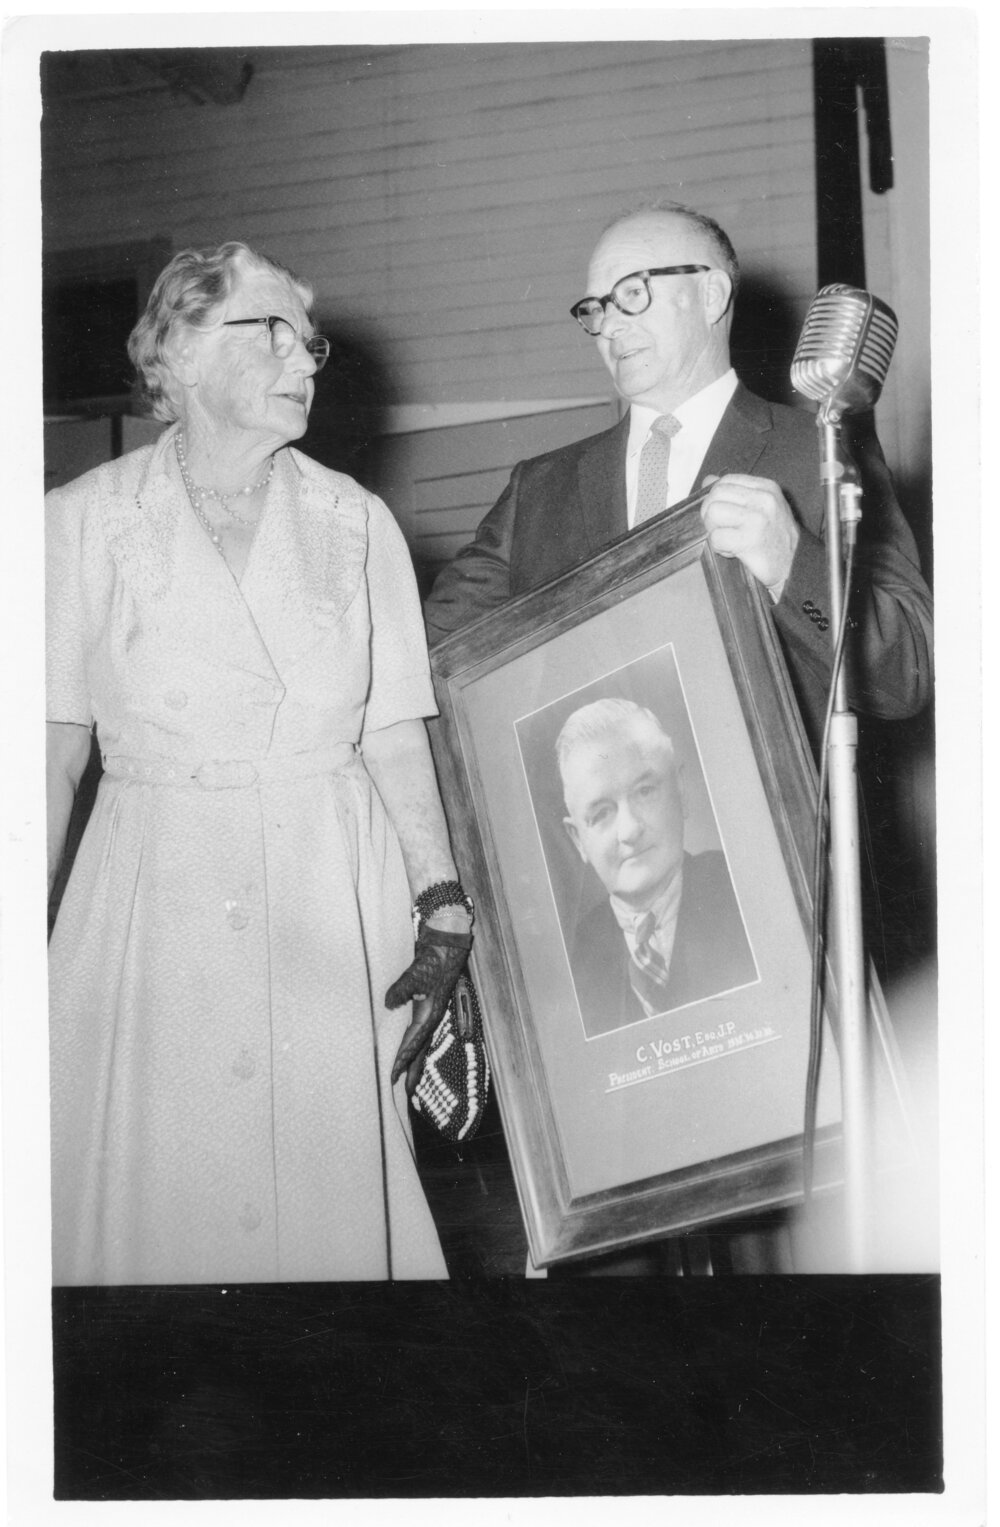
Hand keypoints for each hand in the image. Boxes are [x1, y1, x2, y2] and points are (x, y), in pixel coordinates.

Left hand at [386, 924, 471, 1093]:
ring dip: (414, 1059)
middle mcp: (432, 1016)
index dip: (402, 1059)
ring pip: (421, 1041)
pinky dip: (414, 1042)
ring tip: (408, 1075)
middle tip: (405, 1090)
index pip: (413, 1043)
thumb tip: (389, 1004)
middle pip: (421, 1049)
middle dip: (413, 1069)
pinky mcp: (426, 1003)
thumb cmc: (433, 959)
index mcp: (430, 1014)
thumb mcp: (416, 973)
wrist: (446, 944)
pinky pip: (419, 1030)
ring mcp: (430, 1011)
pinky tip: (408, 1044)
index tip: (392, 1075)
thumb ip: (402, 989)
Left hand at [700, 473, 799, 592]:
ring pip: (713, 514)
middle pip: (716, 496)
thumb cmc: (776, 538)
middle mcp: (763, 499)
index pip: (726, 481)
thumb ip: (736, 492)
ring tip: (729, 540)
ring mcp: (756, 519)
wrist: (795, 565)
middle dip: (710, 515)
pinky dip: (719, 547)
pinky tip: (733, 551)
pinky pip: (716, 538)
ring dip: (714, 531)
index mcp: (767, 488)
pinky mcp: (748, 540)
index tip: (722, 513)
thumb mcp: (762, 507)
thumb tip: (708, 480)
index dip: (715, 497)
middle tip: (722, 529)